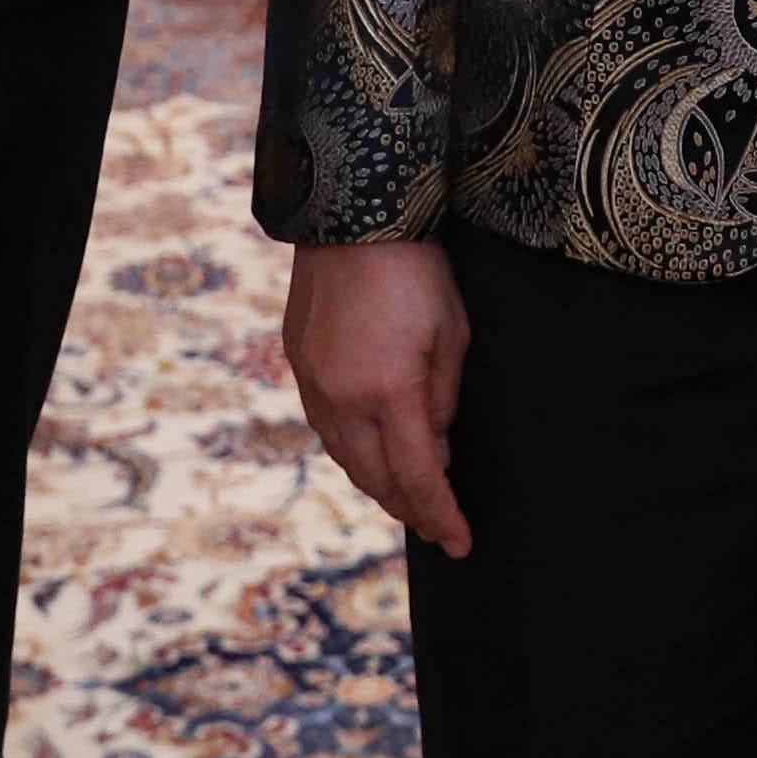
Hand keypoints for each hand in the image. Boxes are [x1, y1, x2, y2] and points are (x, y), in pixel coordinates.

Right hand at [284, 238, 474, 555]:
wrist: (351, 214)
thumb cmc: (416, 269)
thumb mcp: (451, 333)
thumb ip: (442, 400)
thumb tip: (434, 447)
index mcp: (388, 391)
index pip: (418, 476)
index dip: (441, 514)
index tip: (460, 543)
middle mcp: (341, 398)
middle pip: (375, 479)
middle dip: (409, 508)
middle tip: (437, 524)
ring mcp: (312, 382)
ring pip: (345, 458)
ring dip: (377, 483)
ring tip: (407, 496)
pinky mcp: (297, 363)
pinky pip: (325, 426)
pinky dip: (352, 450)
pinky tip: (371, 451)